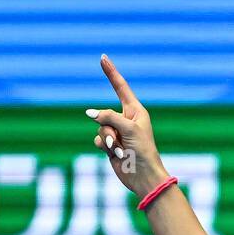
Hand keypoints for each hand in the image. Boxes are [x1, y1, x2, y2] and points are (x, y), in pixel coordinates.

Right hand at [86, 54, 168, 195]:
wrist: (143, 177)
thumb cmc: (143, 151)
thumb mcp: (128, 129)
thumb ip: (108, 117)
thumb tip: (89, 114)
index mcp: (136, 111)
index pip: (120, 87)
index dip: (111, 72)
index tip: (103, 57)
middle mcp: (126, 119)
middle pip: (104, 113)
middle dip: (109, 127)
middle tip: (120, 139)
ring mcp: (117, 132)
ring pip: (99, 127)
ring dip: (107, 140)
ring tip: (120, 150)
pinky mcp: (110, 145)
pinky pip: (97, 139)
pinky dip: (104, 147)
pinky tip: (115, 155)